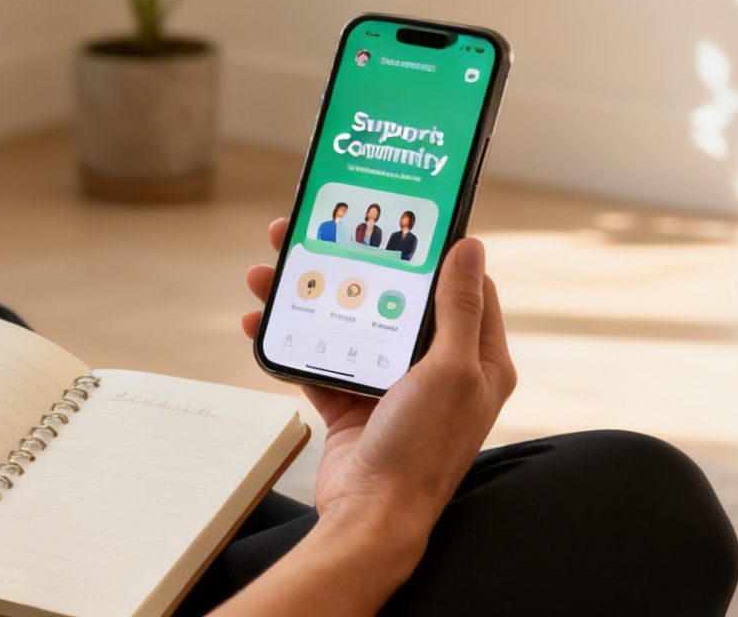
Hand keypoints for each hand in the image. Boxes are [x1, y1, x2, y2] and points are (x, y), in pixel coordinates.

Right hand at [241, 219, 514, 532]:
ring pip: (349, 322)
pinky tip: (261, 319)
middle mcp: (437, 370)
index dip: (434, 249)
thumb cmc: (421, 452)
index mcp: (477, 359)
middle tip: (313, 234)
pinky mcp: (351, 403)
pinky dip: (289, 338)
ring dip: (308, 295)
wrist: (371, 519)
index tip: (400, 218)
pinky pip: (317, 358)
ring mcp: (391, 386)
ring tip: (269, 270)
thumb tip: (470, 246)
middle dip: (352, 264)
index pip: (463, 286)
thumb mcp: (449, 370)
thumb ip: (456, 307)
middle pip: (393, 298)